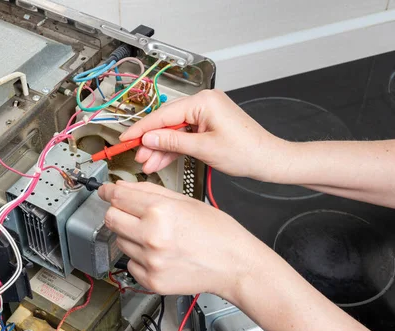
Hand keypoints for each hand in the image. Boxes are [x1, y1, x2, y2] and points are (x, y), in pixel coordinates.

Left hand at [98, 180, 264, 295]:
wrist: (234, 265)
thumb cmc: (218, 233)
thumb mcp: (186, 201)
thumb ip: (150, 192)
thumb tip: (124, 187)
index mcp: (160, 212)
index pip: (118, 197)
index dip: (110, 191)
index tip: (106, 191)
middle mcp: (151, 237)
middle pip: (111, 218)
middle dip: (118, 212)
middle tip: (131, 213)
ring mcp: (150, 261)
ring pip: (120, 241)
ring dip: (131, 235)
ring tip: (156, 236)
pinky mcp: (151, 280)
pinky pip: (130, 263)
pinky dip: (139, 257)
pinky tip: (159, 254)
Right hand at [120, 89, 290, 180]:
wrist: (268, 160)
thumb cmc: (246, 152)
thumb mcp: (204, 149)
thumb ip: (172, 142)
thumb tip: (149, 138)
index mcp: (204, 102)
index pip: (164, 114)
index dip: (142, 128)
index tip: (126, 138)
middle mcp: (204, 103)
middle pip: (167, 122)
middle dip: (151, 141)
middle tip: (138, 156)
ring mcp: (206, 114)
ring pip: (174, 130)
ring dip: (161, 148)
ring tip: (148, 163)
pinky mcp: (208, 124)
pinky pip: (185, 135)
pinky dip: (174, 148)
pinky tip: (160, 160)